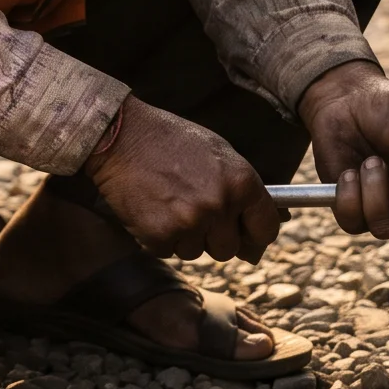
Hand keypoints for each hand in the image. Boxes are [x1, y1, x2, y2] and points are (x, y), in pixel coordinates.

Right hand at [80, 95, 283, 263]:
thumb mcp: (219, 154)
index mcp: (242, 182)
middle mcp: (220, 205)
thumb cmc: (171, 141)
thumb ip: (242, 189)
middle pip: (228, 249)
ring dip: (184, 237)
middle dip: (213, 237)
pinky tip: (151, 210)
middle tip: (193, 213)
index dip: (255, 235)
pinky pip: (168, 251)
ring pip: (196, 252)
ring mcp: (189, 222)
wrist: (120, 136)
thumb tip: (268, 227)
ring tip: (168, 204)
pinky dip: (158, 237)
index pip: (266, 228)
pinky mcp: (159, 235)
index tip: (246, 236)